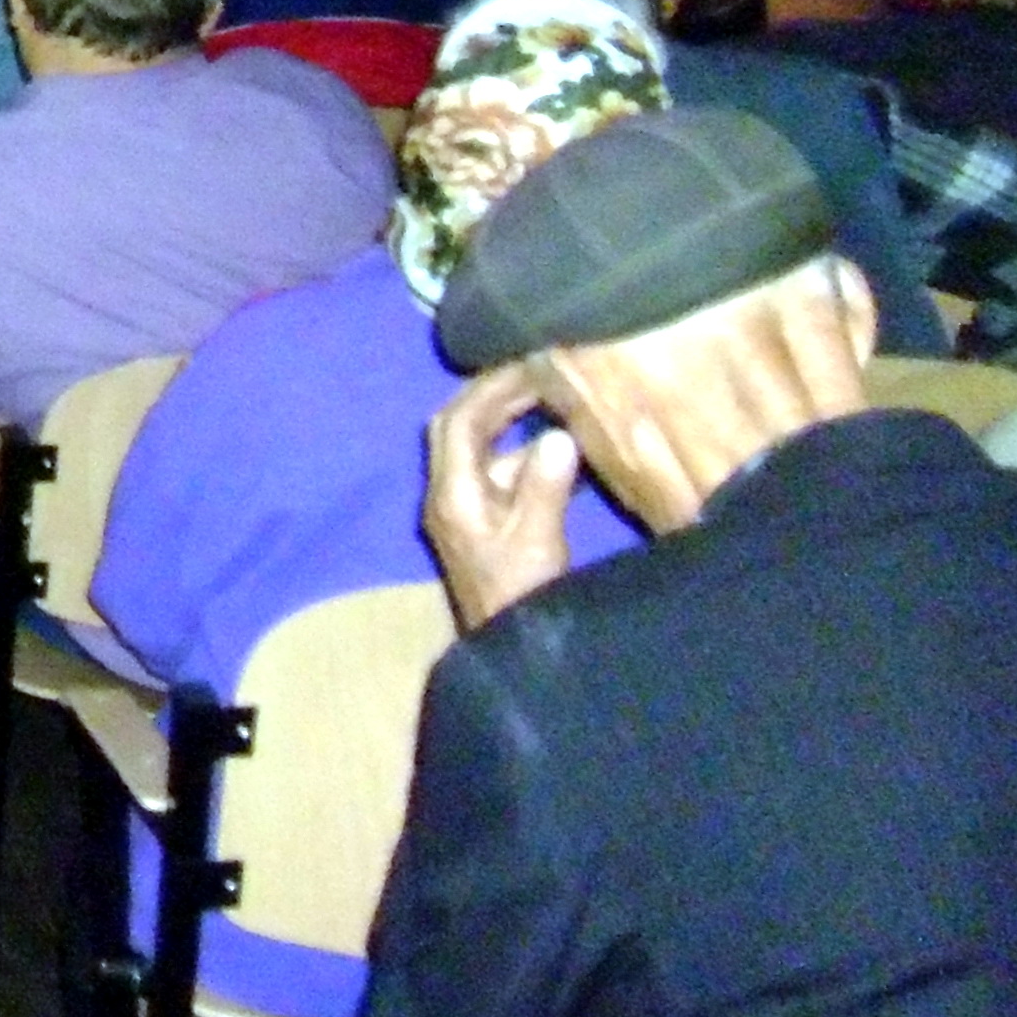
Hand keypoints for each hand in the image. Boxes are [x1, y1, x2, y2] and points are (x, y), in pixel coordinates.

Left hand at [423, 369, 580, 629]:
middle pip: (459, 428)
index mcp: (453, 495)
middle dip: (494, 397)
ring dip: (515, 427)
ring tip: (558, 404)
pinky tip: (566, 454)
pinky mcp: (487, 528)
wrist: (513, 651)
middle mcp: (450, 496)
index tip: (531, 365)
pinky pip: (501, 478)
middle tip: (537, 375)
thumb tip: (557, 435)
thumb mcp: (538, 542)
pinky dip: (527, 458)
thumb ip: (545, 486)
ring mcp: (466, 513)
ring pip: (482, 453)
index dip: (492, 388)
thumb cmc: (522, 599)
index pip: (459, 422)